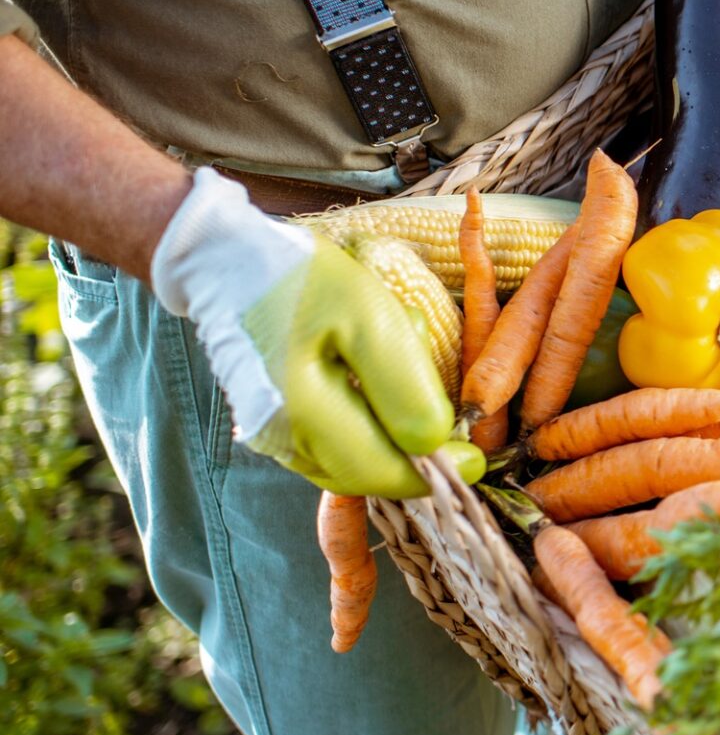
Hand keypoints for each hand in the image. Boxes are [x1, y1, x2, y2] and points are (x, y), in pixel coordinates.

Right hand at [151, 170, 478, 497]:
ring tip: (399, 371)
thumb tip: (434, 448)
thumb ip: (405, 390)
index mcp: (303, 417)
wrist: (228, 259)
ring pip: (352, 462)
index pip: (384, 474)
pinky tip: (369, 375)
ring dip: (390, 435)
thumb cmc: (306, 281)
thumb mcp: (372, 320)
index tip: (475, 456)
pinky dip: (364, 423)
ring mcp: (271, 436)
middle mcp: (281, 441)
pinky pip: (332, 443)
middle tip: (441, 409)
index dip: (436, 472)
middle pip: (370, 474)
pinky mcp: (272, 425)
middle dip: (415, 451)